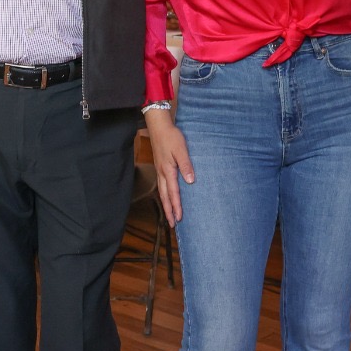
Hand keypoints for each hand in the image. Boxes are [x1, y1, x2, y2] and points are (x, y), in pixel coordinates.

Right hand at [144, 109, 192, 225]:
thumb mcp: (181, 150)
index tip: (179, 219)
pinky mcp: (160, 166)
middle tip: (172, 224)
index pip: (173, 193)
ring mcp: (159, 170)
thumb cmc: (171, 137)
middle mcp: (162, 173)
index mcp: (168, 171)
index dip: (176, 206)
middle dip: (168, 211)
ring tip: (169, 215)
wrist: (159, 126)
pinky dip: (164, 195)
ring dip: (166, 204)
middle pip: (164, 196)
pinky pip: (161, 185)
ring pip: (161, 192)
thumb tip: (191, 181)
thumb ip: (186, 165)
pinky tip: (167, 196)